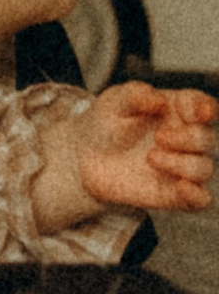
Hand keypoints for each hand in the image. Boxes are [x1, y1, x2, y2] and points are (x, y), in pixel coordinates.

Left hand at [77, 80, 217, 214]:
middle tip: (158, 138)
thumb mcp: (114, 102)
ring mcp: (183, 166)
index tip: (198, 113)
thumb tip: (159, 99)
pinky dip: (197, 195)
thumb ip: (135, 94)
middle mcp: (187, 138)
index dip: (207, 109)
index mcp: (178, 110)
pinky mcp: (176, 193)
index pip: (205, 106)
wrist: (87, 157)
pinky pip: (201, 199)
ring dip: (183, 164)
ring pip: (204, 168)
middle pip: (206, 138)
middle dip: (188, 138)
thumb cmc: (107, 124)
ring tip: (151, 157)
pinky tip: (181, 187)